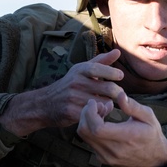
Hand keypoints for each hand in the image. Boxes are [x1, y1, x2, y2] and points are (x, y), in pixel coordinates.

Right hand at [0, 49, 124, 136]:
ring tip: (108, 104)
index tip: (120, 76)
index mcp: (79, 70)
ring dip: (109, 105)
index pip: (98, 69)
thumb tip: (118, 51)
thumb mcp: (81, 70)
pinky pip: (95, 114)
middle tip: (121, 95)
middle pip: (107, 88)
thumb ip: (101, 61)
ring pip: (103, 103)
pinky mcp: (72, 112)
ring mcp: (73, 98)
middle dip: (118, 92)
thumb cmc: (69, 85)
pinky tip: (99, 113)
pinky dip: (100, 114)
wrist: (44, 104)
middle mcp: (75, 83)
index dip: (111, 72)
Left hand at [76, 89, 166, 166]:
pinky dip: (92, 130)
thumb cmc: (152, 135)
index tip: (94, 102)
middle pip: (85, 131)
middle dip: (86, 114)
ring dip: (88, 121)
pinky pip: (90, 143)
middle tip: (98, 105)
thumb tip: (120, 95)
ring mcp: (107, 157)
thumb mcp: (148, 117)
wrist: (155, 161)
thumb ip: (133, 106)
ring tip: (102, 113)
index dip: (90, 113)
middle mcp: (114, 150)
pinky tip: (104, 124)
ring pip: (85, 137)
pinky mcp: (104, 160)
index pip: (97, 128)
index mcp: (127, 137)